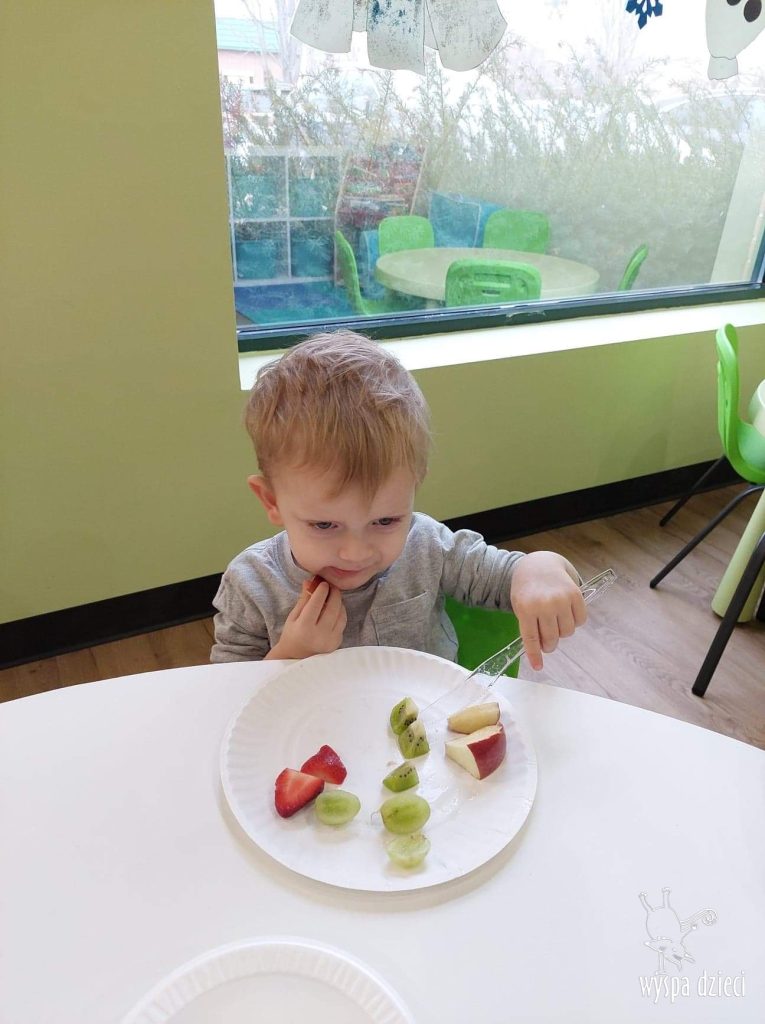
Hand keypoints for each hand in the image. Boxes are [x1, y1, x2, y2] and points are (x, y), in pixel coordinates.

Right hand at [266, 578, 346, 659]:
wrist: (296, 657)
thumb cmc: (292, 634)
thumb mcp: (293, 616)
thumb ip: (304, 599)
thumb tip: (310, 581)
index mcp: (304, 627)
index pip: (316, 604)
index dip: (321, 591)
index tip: (323, 582)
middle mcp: (319, 635)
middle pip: (332, 608)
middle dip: (334, 593)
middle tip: (331, 586)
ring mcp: (330, 640)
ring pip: (341, 615)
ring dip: (339, 602)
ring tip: (333, 595)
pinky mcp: (337, 643)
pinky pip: (342, 623)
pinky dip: (340, 613)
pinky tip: (335, 608)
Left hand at [509, 552, 586, 670]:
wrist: (538, 564)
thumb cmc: (526, 588)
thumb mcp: (520, 606)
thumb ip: (528, 626)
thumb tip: (539, 649)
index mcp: (526, 608)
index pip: (531, 638)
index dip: (535, 655)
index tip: (537, 667)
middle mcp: (545, 604)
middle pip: (552, 639)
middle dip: (549, 645)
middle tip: (547, 642)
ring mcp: (562, 599)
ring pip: (567, 632)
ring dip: (562, 632)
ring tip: (555, 622)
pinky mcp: (576, 594)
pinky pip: (580, 620)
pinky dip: (575, 622)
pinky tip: (566, 614)